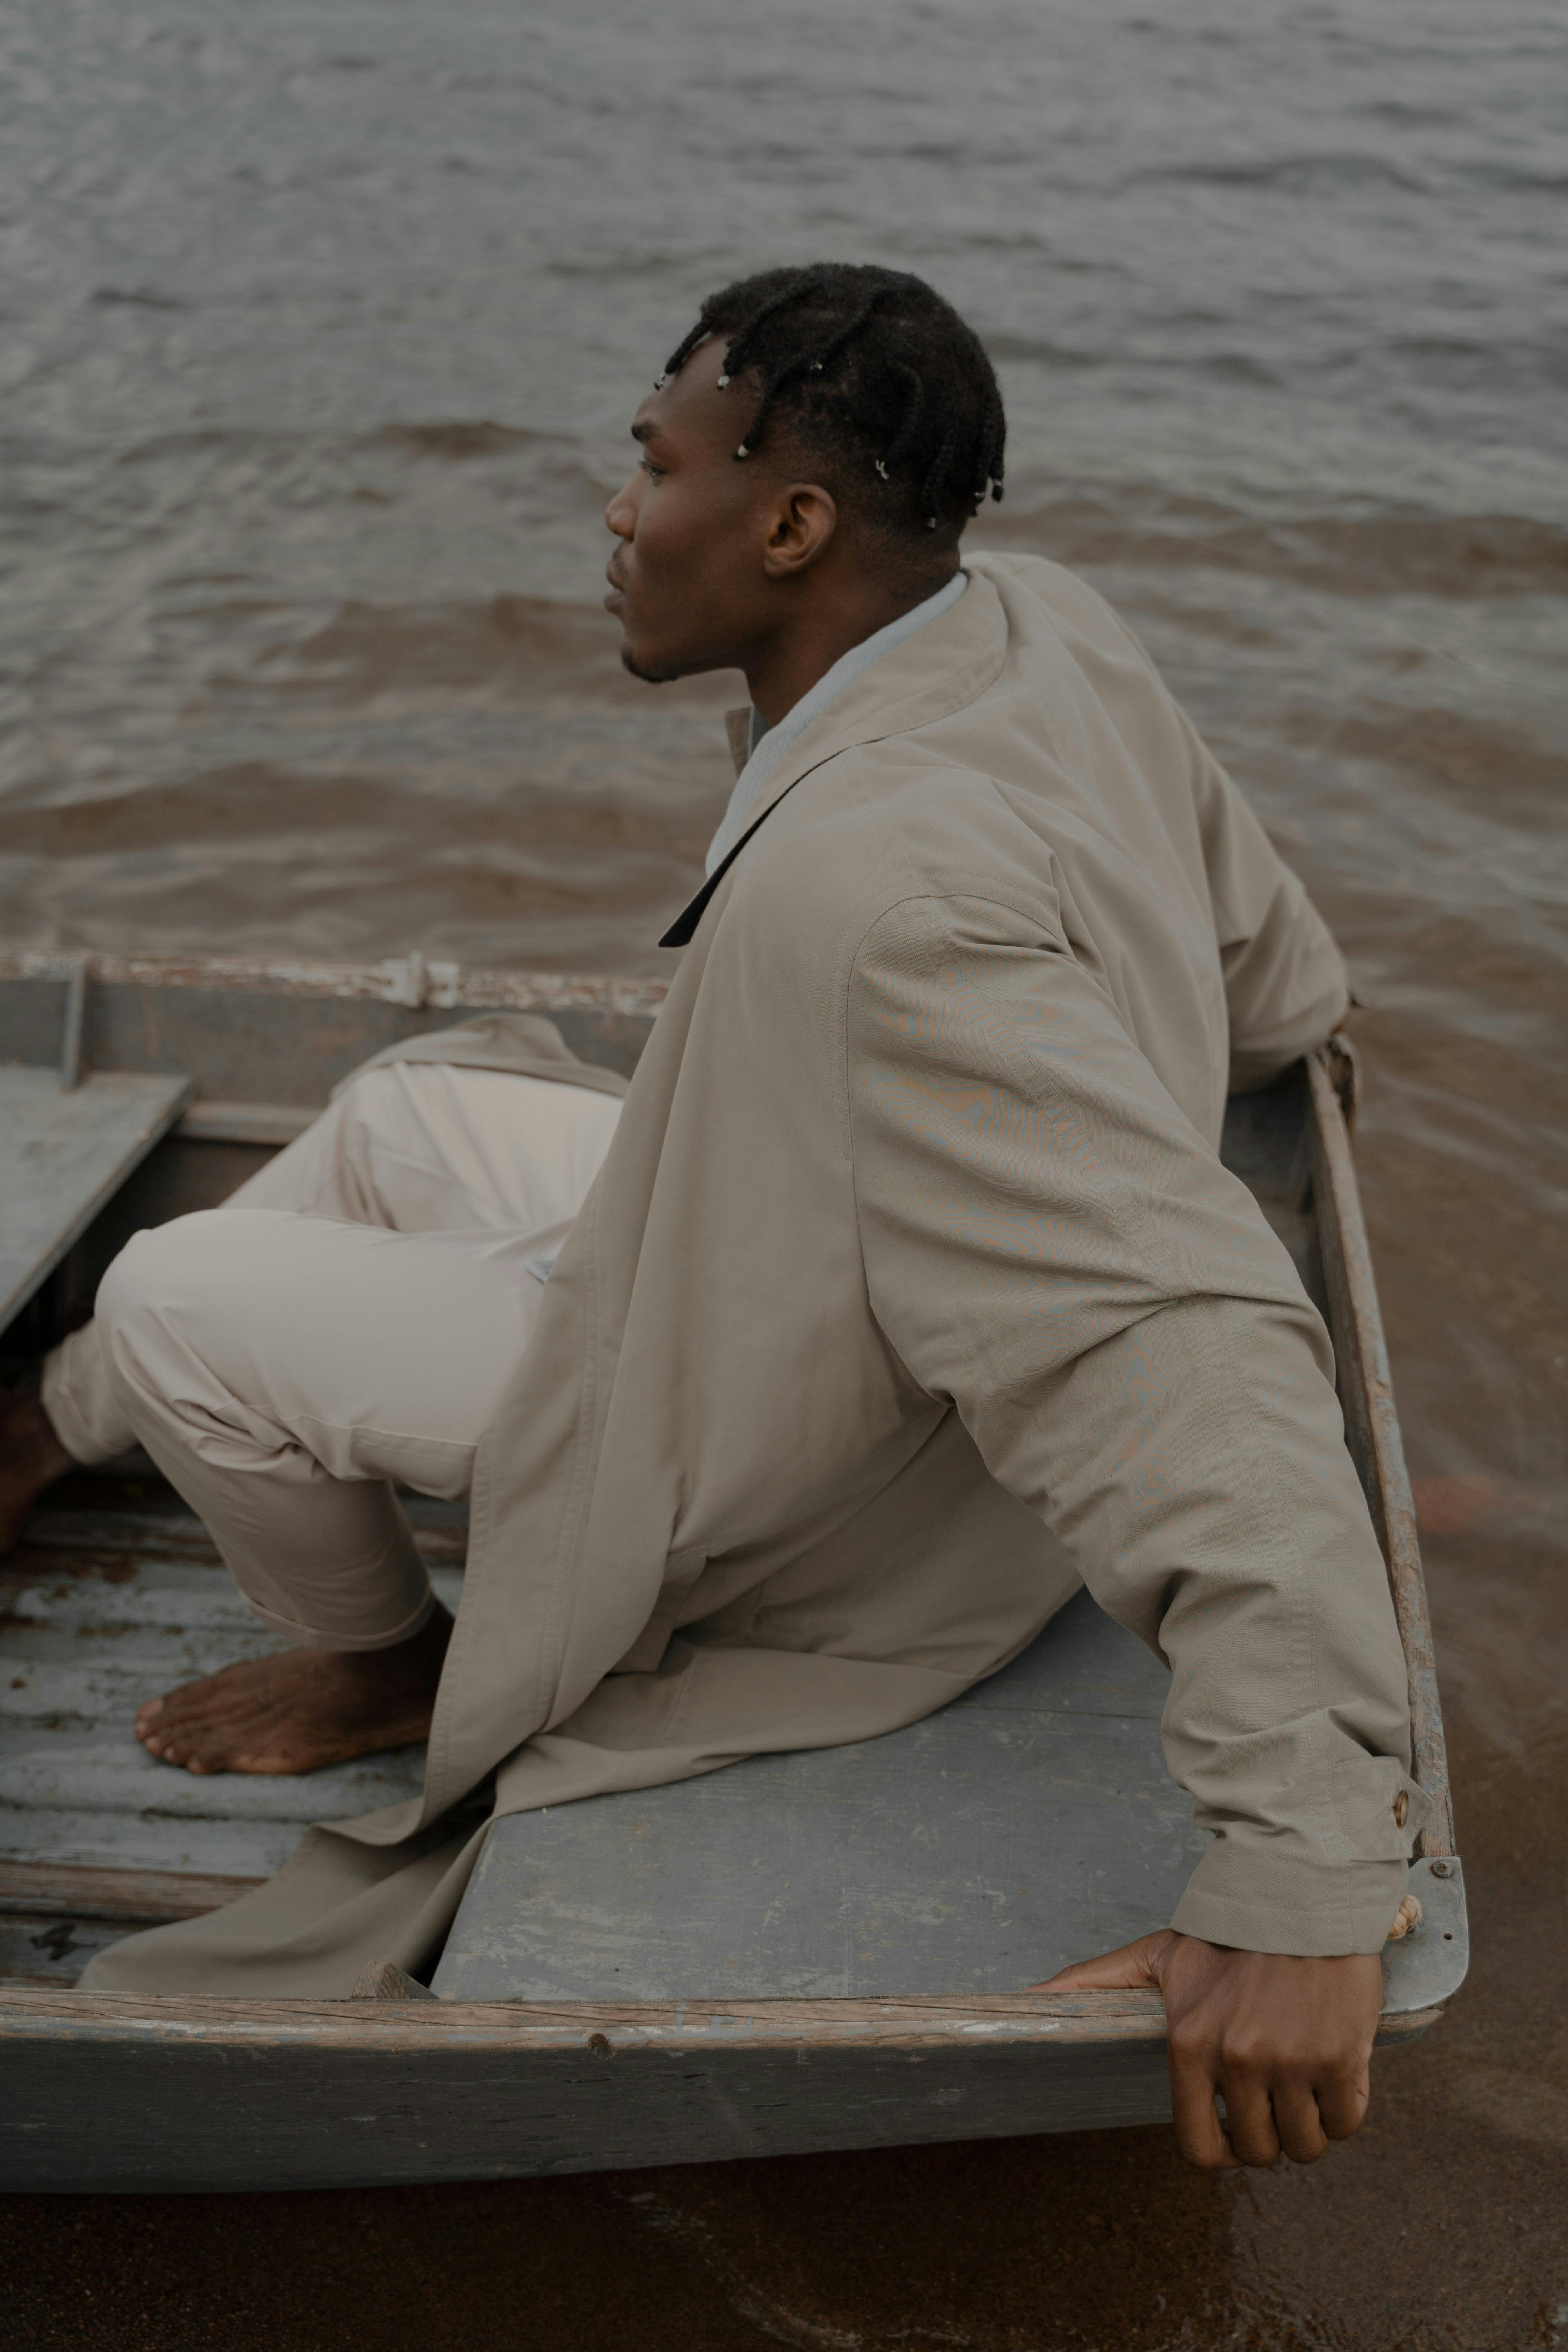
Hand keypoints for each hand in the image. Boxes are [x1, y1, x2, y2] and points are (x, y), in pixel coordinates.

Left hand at [1031, 1930, 1381, 2168]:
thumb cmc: (1228, 1935)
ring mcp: (1292, 2062)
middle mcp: (1239, 2058)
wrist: (1301, 1895)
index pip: (1199, 2147)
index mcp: (1190, 2044)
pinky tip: (1333, 2069)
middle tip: (1274, 2097)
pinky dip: (1343, 2107)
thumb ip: (1095, 1981)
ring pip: (1305, 2145)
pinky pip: (1347, 2122)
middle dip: (1270, 2137)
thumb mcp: (1157, 1956)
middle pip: (1259, 2152)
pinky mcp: (1340, 2058)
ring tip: (1303, 2081)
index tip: (1233, 2132)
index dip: (1220, 2151)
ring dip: (1308, 2125)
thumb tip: (1031, 1999)